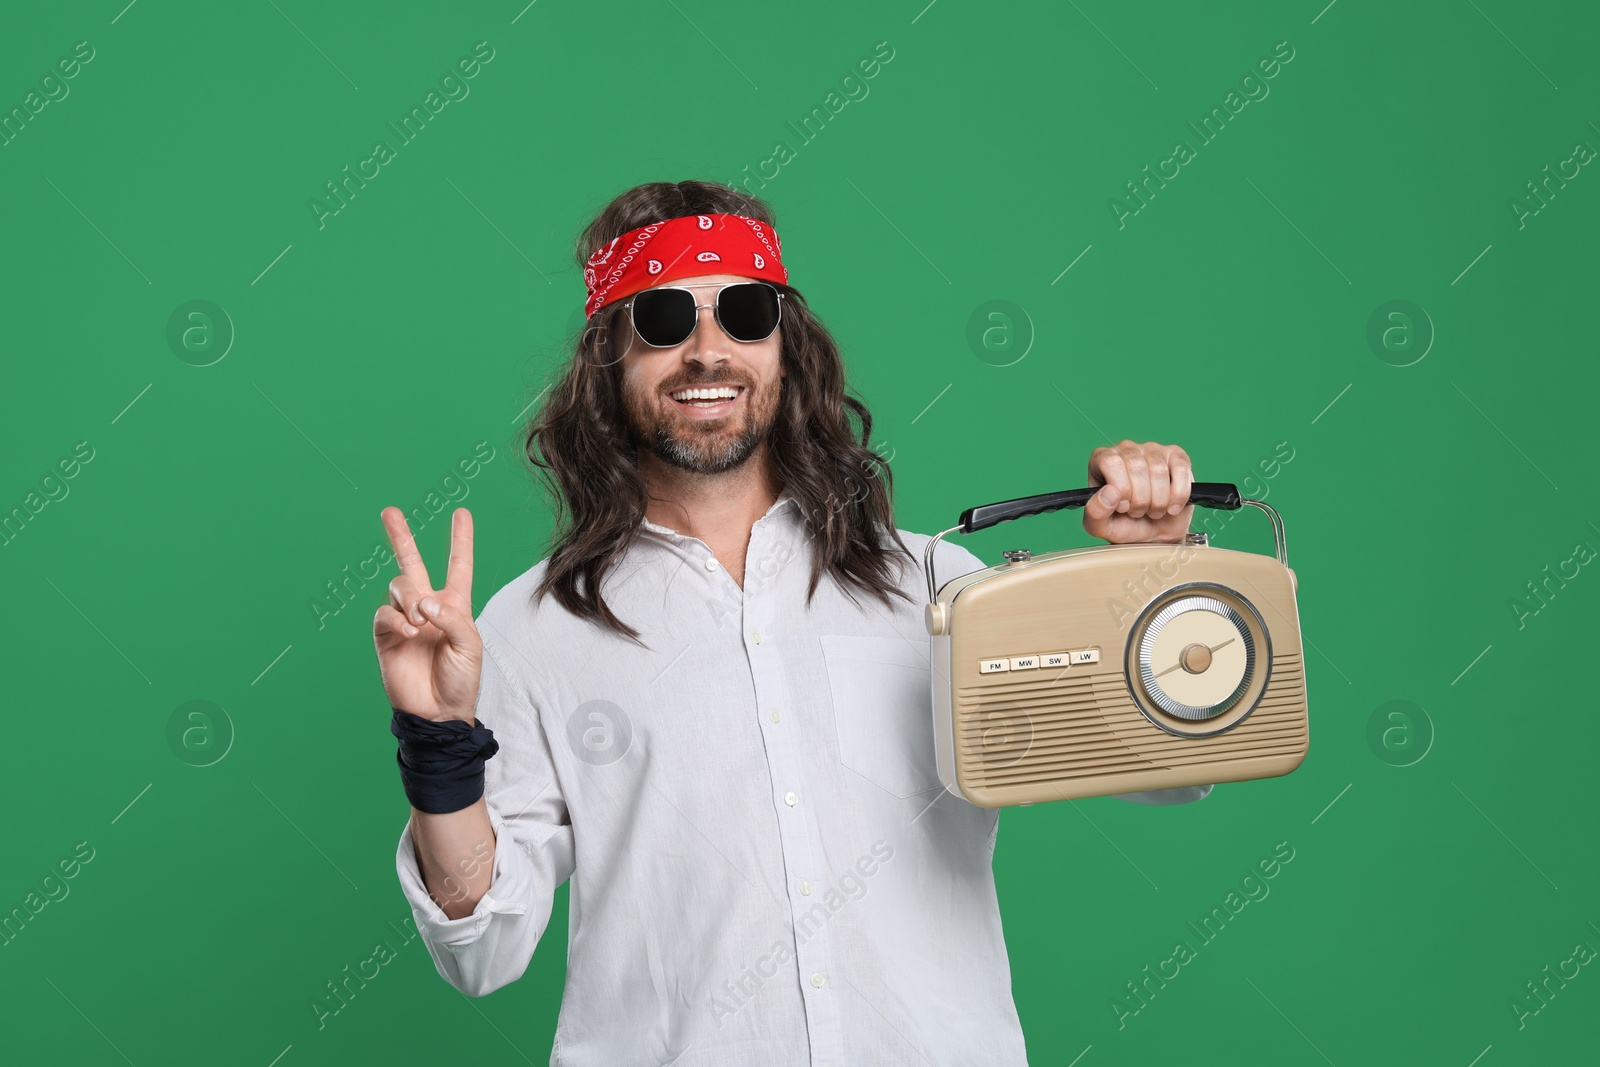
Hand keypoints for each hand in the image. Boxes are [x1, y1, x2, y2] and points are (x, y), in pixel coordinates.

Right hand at [373, 506, 481, 722]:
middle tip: (389, 511)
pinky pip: (384, 613)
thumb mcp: (469, 644)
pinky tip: (409, 630)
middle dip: (401, 537)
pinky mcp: (386, 636)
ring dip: (409, 598)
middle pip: (411, 563)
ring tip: (419, 620)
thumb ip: (450, 617)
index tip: (462, 513)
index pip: (459, 565)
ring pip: (399, 586)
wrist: (438, 711)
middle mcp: (428, 606)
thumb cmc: (461, 678)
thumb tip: (422, 602)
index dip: (460, 540)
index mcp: (454, 604)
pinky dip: (396, 618)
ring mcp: (404, 619)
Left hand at [1083, 440, 1193, 544]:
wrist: (1155, 536)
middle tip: (1138, 512)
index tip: (1123, 507)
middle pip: (1136, 466)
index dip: (1120, 489)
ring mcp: (1152, 450)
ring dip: (1158, 501)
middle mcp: (1126, 449)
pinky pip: (1181, 469)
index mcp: (1102, 460)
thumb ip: (1095, 513)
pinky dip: (1178, 495)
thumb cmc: (1126, 525)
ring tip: (1153, 510)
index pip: (1111, 462)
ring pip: (1158, 470)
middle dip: (1140, 499)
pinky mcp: (1177, 456)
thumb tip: (1108, 493)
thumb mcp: (1102, 527)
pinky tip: (1172, 506)